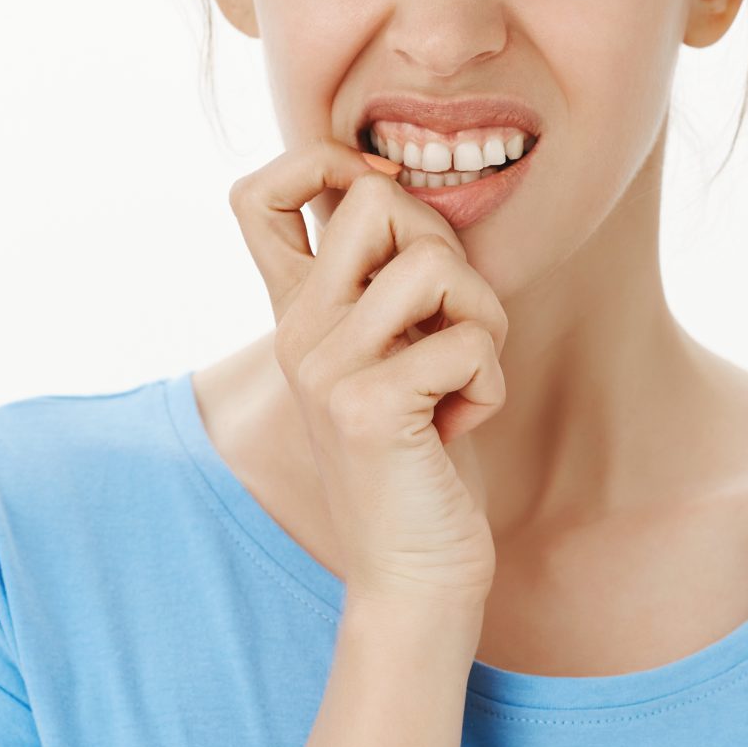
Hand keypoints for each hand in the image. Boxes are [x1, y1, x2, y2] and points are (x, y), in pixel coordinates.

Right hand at [228, 138, 509, 609]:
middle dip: (445, 248)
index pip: (257, 194)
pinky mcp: (367, 406)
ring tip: (462, 377)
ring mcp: (324, 367)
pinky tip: (458, 427)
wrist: (414, 578)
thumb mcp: (393, 357)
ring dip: (482, 318)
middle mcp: (296, 331)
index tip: (393, 222)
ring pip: (435, 263)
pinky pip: (469, 341)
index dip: (328, 168)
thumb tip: (406, 192)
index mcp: (296, 314)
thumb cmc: (422, 464)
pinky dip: (489, 384)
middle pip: (376, 198)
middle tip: (450, 326)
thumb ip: (386, 288)